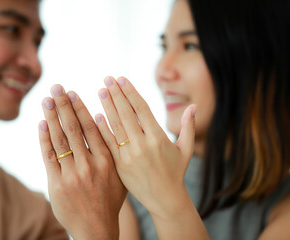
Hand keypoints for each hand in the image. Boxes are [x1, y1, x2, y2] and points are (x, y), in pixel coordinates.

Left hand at [38, 84, 126, 239]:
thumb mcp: (120, 175)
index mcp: (107, 160)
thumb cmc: (110, 199)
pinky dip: (44, 138)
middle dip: (64, 105)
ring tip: (46, 99)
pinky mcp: (57, 184)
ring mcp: (72, 175)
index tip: (73, 93)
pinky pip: (49, 156)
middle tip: (56, 87)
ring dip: (52, 116)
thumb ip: (114, 148)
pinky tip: (42, 123)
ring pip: (60, 139)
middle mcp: (90, 165)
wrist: (96, 228)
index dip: (80, 108)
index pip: (91, 128)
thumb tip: (103, 120)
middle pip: (74, 128)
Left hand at [96, 76, 196, 219]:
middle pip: (126, 114)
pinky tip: (96, 116)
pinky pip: (109, 144)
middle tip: (107, 78)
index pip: (141, 109)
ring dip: (107, 107)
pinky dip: (102, 129)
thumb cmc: (176, 172)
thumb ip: (188, 126)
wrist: (165, 199)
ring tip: (100, 91)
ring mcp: (130, 156)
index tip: (121, 79)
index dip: (130, 92)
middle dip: (116, 94)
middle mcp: (143, 145)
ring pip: (116, 126)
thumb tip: (194, 107)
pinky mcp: (120, 166)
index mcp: (158, 138)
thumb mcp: (186, 149)